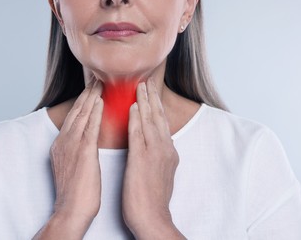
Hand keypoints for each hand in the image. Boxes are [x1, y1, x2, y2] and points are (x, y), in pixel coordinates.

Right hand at [49, 80, 103, 232]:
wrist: (71, 210)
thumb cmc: (76, 193)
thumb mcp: (73, 166)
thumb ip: (78, 151)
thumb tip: (86, 142)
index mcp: (62, 144)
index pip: (74, 117)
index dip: (83, 102)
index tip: (91, 90)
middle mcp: (64, 141)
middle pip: (76, 111)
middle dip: (86, 94)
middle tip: (95, 79)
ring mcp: (71, 145)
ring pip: (81, 115)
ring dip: (90, 97)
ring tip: (98, 82)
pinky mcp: (82, 152)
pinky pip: (89, 126)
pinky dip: (94, 112)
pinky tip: (100, 100)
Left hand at [122, 78, 184, 238]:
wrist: (153, 218)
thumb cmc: (152, 198)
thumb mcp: (161, 172)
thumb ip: (159, 155)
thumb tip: (155, 145)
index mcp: (168, 151)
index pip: (162, 123)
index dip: (156, 106)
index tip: (151, 93)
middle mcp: (165, 148)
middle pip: (158, 117)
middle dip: (152, 98)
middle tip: (147, 81)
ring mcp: (155, 153)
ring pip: (150, 120)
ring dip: (145, 101)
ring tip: (140, 86)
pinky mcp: (143, 159)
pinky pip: (139, 133)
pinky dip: (136, 118)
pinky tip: (132, 106)